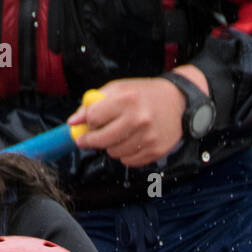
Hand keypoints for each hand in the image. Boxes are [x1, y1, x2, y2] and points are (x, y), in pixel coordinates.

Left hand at [69, 67, 206, 167]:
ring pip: (113, 153)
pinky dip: (125, 154)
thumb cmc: (144, 94)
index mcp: (126, 100)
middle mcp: (138, 119)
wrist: (177, 102)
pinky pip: (128, 161)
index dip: (87, 123)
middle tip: (87, 140)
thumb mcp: (118, 89)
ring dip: (111, 147)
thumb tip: (73, 121)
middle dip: (90, 141)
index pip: (94, 118)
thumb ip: (94, 103)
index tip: (85, 126)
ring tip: (119, 135)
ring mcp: (147, 138)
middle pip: (101, 140)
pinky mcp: (154, 151)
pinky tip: (132, 141)